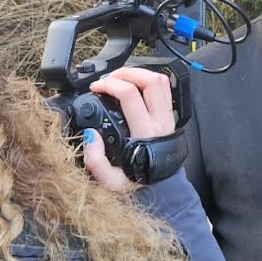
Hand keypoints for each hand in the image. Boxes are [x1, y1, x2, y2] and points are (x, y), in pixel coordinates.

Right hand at [83, 67, 175, 190]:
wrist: (162, 187)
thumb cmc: (136, 181)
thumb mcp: (111, 181)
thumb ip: (96, 161)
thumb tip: (91, 135)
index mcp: (145, 133)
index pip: (130, 95)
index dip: (109, 85)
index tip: (96, 88)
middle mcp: (160, 122)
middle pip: (150, 81)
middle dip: (126, 72)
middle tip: (108, 79)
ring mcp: (167, 118)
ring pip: (160, 81)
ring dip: (139, 73)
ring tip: (120, 78)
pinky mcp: (169, 116)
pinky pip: (164, 89)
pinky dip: (148, 81)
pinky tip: (133, 86)